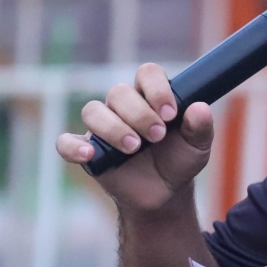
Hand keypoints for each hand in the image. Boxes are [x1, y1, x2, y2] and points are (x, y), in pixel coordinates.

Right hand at [55, 62, 213, 213]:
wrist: (165, 193)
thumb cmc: (180, 161)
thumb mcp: (198, 146)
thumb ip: (201, 126)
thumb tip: (200, 108)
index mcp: (151, 96)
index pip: (147, 74)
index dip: (157, 89)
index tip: (170, 114)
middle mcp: (124, 106)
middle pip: (119, 92)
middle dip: (139, 114)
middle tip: (157, 136)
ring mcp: (103, 127)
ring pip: (93, 111)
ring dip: (113, 128)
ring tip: (134, 148)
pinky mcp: (88, 150)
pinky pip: (66, 142)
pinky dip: (73, 146)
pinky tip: (89, 154)